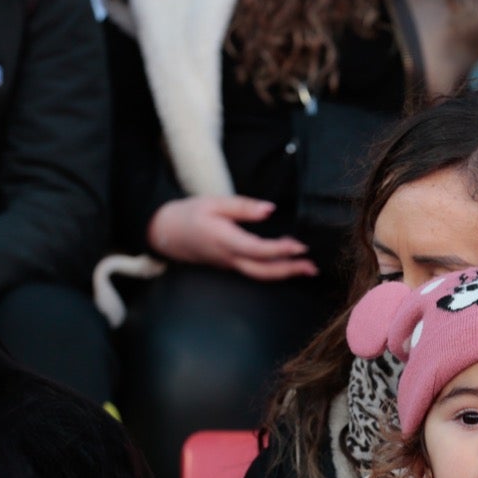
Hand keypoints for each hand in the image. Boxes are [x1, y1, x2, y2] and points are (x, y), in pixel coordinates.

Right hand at [147, 195, 316, 280]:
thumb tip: (269, 209)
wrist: (165, 233)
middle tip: (312, 267)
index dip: (280, 250)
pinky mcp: (231, 265)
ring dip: (285, 273)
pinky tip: (287, 264)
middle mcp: (229, 258)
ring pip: (260, 274)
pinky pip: (255, 272)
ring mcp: (229, 265)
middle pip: (263, 271)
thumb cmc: (189, 214)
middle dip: (289, 270)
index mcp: (224, 241)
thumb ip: (243, 207)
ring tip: (307, 269)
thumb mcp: (213, 203)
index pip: (257, 250)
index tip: (300, 246)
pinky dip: (274, 270)